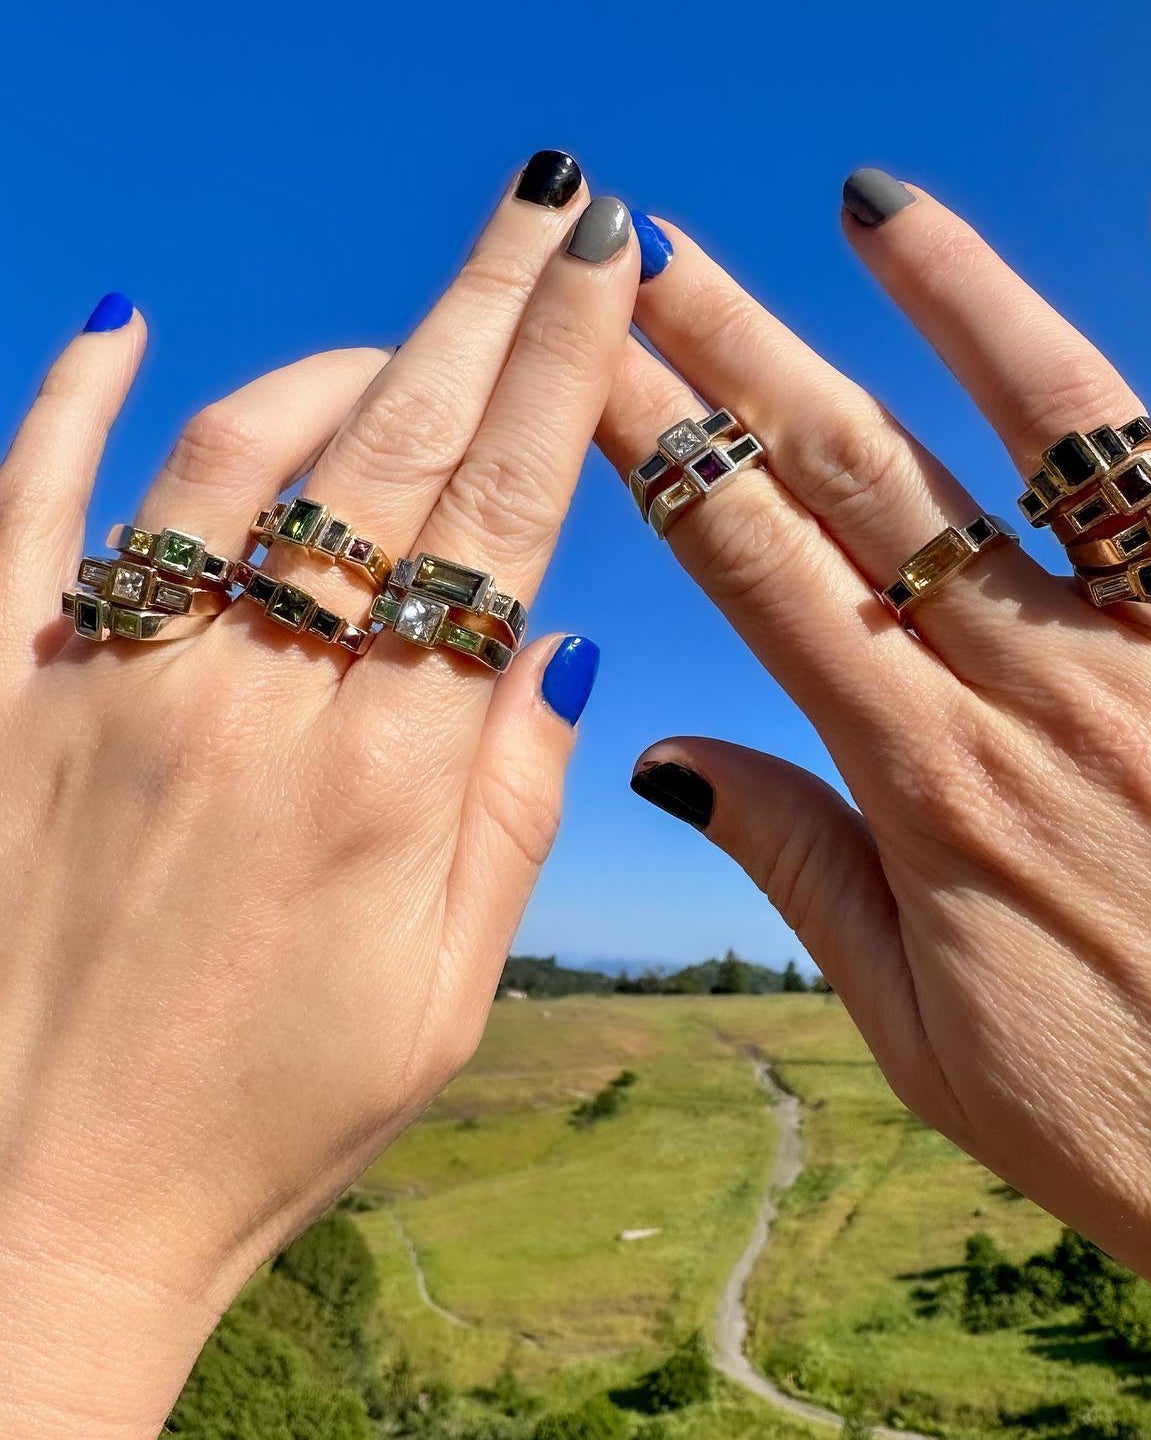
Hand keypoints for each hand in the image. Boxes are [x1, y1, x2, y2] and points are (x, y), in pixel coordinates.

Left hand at [0, 153, 635, 1438]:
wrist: (38, 1207)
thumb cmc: (272, 1108)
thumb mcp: (448, 983)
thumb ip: (511, 801)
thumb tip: (551, 638)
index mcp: (386, 781)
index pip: (500, 520)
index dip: (562, 375)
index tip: (606, 264)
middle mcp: (248, 704)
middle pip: (390, 452)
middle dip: (484, 307)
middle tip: (545, 203)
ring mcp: (100, 686)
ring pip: (229, 455)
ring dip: (330, 363)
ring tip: (399, 332)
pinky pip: (22, 508)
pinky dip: (65, 400)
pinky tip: (113, 322)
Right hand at [602, 163, 1150, 1438]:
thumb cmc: (1146, 1136)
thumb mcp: (923, 1037)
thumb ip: (799, 868)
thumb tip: (668, 748)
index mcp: (940, 789)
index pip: (762, 568)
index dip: (666, 447)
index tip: (595, 359)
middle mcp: (1067, 692)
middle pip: (874, 477)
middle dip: (749, 351)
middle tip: (658, 251)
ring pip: (1070, 427)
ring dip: (959, 299)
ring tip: (872, 203)